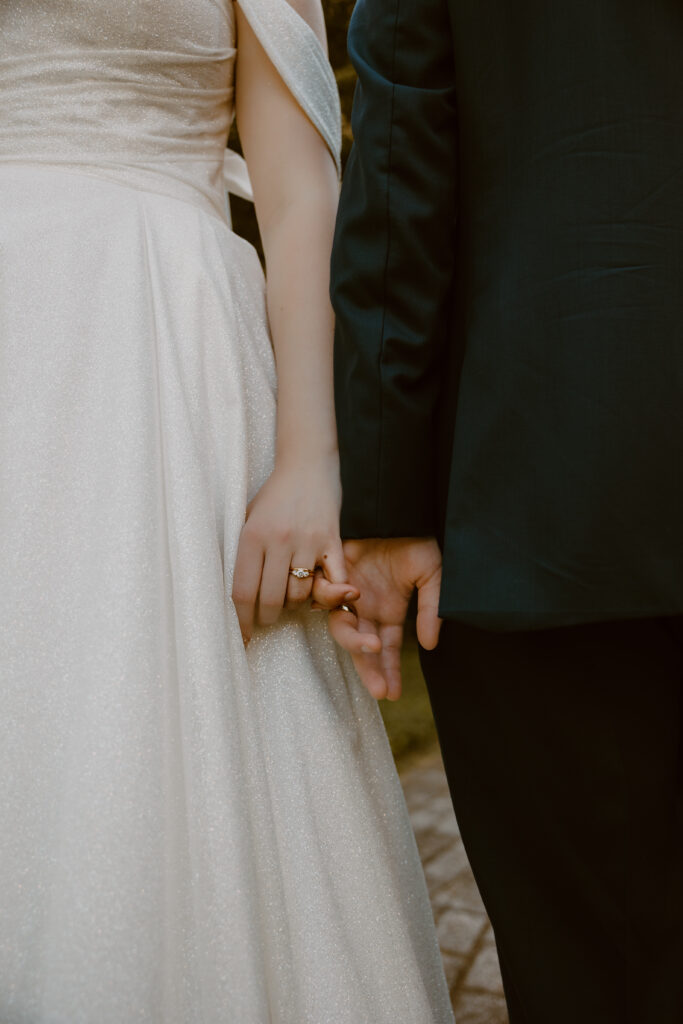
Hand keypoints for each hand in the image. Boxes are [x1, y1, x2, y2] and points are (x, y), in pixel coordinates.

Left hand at [232, 455, 349, 642]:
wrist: (307, 464)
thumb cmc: (273, 496)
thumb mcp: (247, 519)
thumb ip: (243, 555)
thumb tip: (237, 600)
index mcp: (252, 536)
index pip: (243, 591)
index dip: (241, 620)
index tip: (241, 634)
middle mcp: (279, 540)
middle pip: (271, 600)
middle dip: (267, 619)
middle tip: (266, 621)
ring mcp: (308, 541)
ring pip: (300, 595)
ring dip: (293, 606)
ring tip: (288, 599)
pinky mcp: (332, 540)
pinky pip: (332, 581)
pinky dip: (326, 596)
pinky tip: (317, 596)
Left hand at [326, 538, 442, 701]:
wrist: (399, 504)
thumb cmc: (419, 537)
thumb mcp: (433, 575)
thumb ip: (431, 609)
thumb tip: (430, 646)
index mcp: (388, 610)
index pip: (385, 649)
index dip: (387, 671)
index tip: (392, 694)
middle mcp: (365, 605)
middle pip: (360, 644)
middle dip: (369, 668)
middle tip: (379, 687)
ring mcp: (348, 589)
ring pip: (341, 625)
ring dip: (354, 640)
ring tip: (371, 644)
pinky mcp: (333, 569)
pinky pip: (323, 592)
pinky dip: (332, 597)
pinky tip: (352, 597)